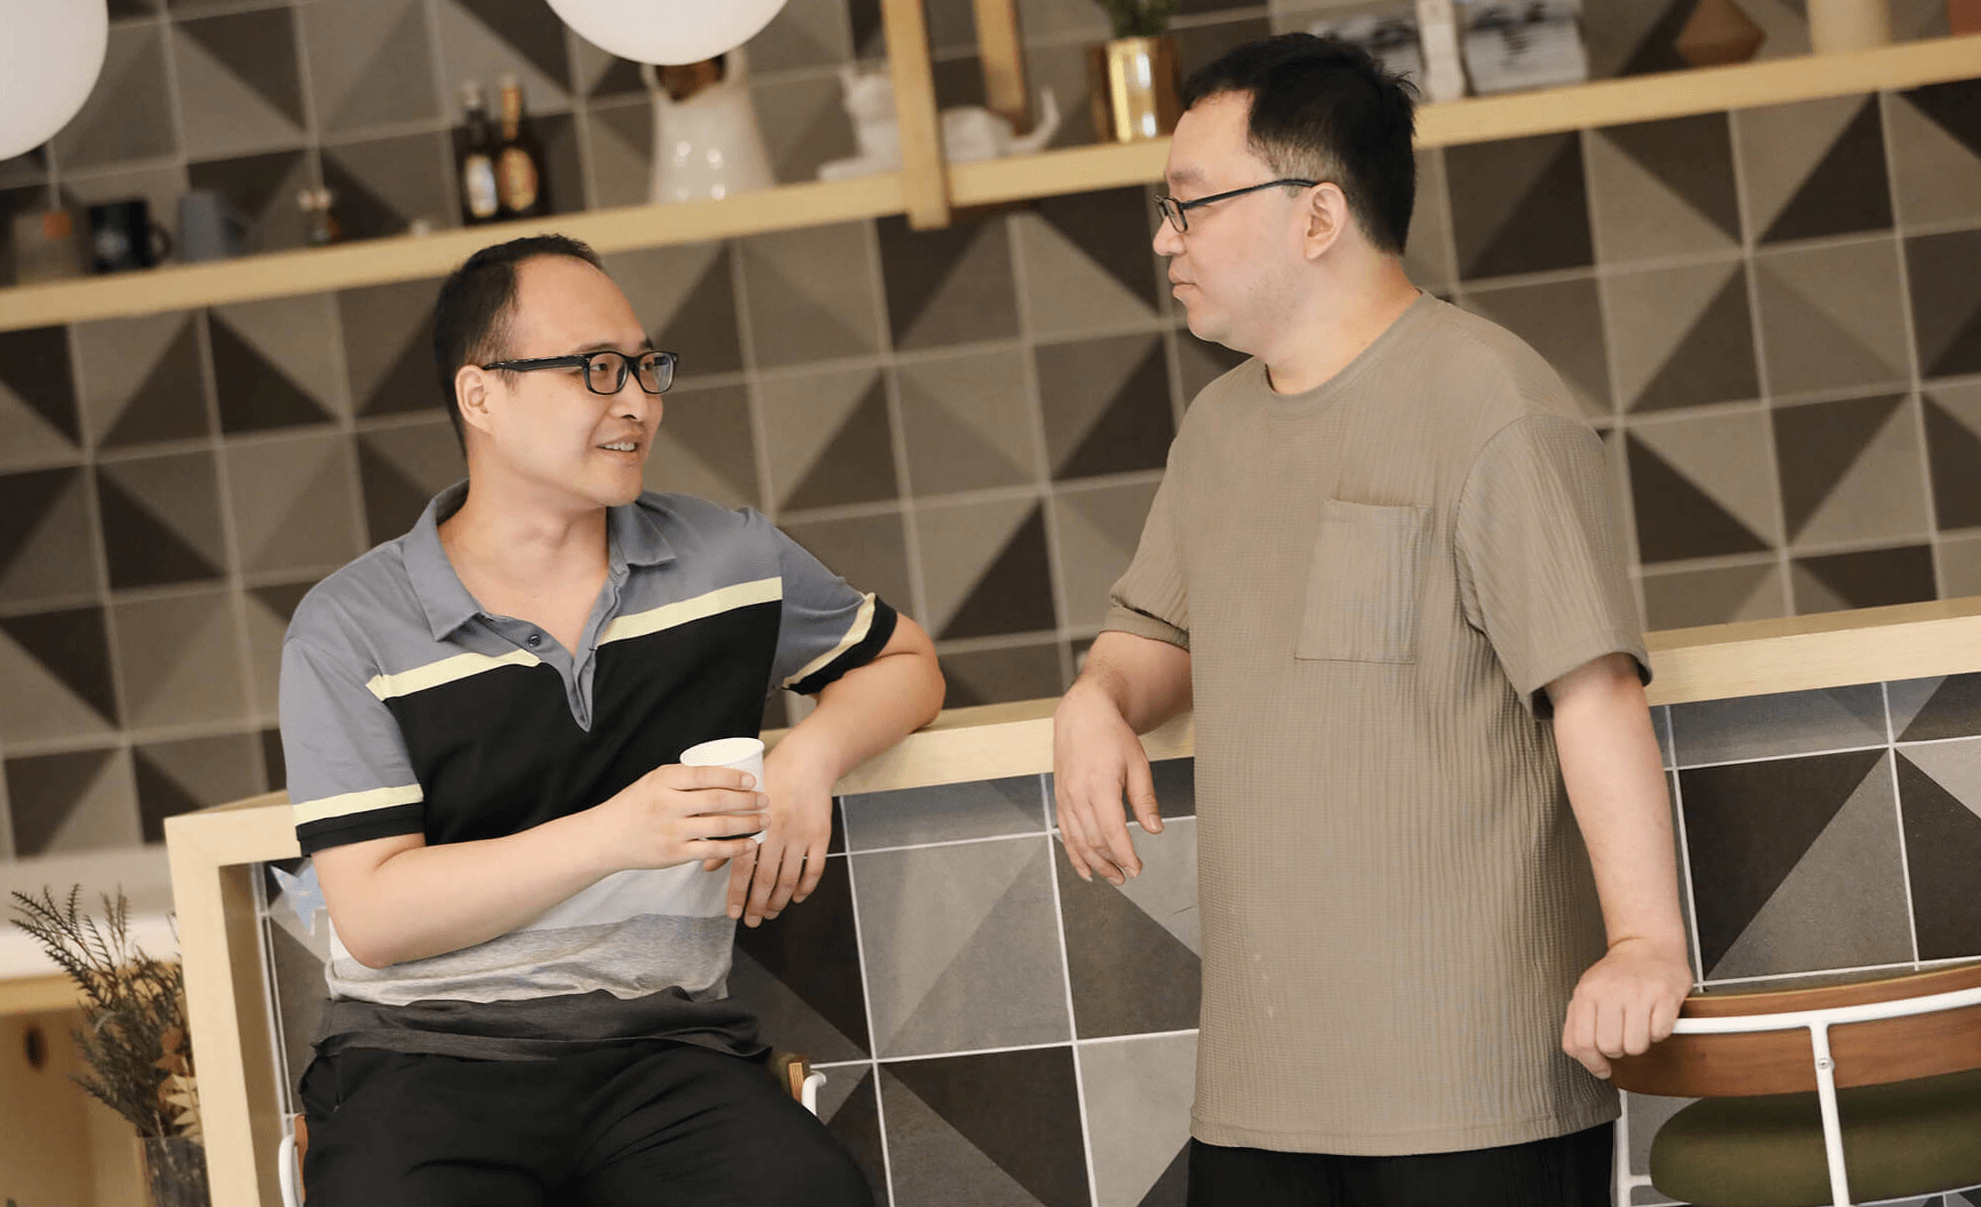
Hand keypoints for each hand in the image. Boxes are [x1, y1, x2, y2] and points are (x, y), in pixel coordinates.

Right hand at [597, 763, 765, 870]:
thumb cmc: (635, 806)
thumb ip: (683, 778)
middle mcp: (667, 805)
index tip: (753, 779)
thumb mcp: (653, 781)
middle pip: (717, 800)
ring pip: (719, 826)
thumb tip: (725, 773)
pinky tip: (751, 844)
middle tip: (766, 799)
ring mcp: (672, 831)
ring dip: (748, 823)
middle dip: (748, 800)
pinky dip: (735, 848)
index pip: (704, 775)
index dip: (732, 776)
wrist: (606, 838)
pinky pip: (712, 850)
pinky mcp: (674, 854)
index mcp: (663, 781)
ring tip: (765, 819)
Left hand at [717, 738, 836, 927]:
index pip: (742, 868)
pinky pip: (815, 869)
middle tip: (752, 921)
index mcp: (756, 824)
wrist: (807, 761)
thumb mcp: (741, 802)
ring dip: (779, 901)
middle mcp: (779, 832)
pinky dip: (806, 887)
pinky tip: (797, 897)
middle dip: (757, 905)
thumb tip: (708, 867)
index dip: (737, 895)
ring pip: (790, 879)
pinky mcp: (821, 835)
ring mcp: (802, 835)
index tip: (733, 914)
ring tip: (770, 913)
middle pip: (767, 880)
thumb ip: (726, 834)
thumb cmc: (770, 779)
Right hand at [1052, 681, 1162, 884]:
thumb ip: (1145, 799)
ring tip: (1112, 877)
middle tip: (1128, 876)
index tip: (1137, 869)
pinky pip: (1065, 834)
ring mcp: (1065, 798)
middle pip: (1093, 841)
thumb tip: (1154, 829)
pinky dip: (1074, 855)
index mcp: (1099, 785)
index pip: (1112, 831)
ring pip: (1078, 842)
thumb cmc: (1112, 736)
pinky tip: (1085, 869)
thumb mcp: (1137, 763)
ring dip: (1095, 864)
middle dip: (1112, 864)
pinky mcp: (1060, 800)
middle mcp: (1077, 794)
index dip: (1125, 855)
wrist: (1083, 716)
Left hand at [1561, 936, 1692, 1078]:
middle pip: (1610, 1047)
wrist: (1647, 944)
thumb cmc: (1618, 973)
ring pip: (1636, 1046)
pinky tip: (1654, 1017)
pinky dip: (1659, 1032)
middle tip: (1623, 1035)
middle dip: (1618, 1049)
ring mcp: (1639, 993)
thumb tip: (1580, 1054)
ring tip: (1638, 1025)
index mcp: (1587, 992)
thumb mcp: (1587, 990)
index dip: (1592, 1063)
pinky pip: (1660, 1033)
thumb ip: (1577, 1022)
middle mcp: (1610, 991)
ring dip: (1639, 1042)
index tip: (1601, 1068)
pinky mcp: (1665, 995)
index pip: (1581, 1042)